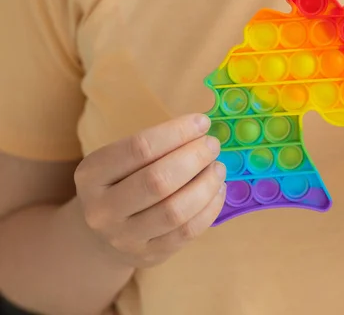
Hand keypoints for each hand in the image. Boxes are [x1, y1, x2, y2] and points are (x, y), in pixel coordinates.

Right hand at [74, 114, 225, 267]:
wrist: (101, 237)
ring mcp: (125, 237)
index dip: (176, 132)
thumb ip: (156, 146)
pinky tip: (218, 190)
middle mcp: (103, 209)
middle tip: (212, 145)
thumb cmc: (121, 184)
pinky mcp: (150, 255)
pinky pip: (188, 232)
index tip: (202, 122)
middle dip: (194, 158)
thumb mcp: (121, 161)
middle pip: (157, 180)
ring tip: (218, 168)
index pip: (139, 148)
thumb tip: (202, 129)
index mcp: (92, 174)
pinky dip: (210, 208)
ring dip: (206, 185)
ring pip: (175, 211)